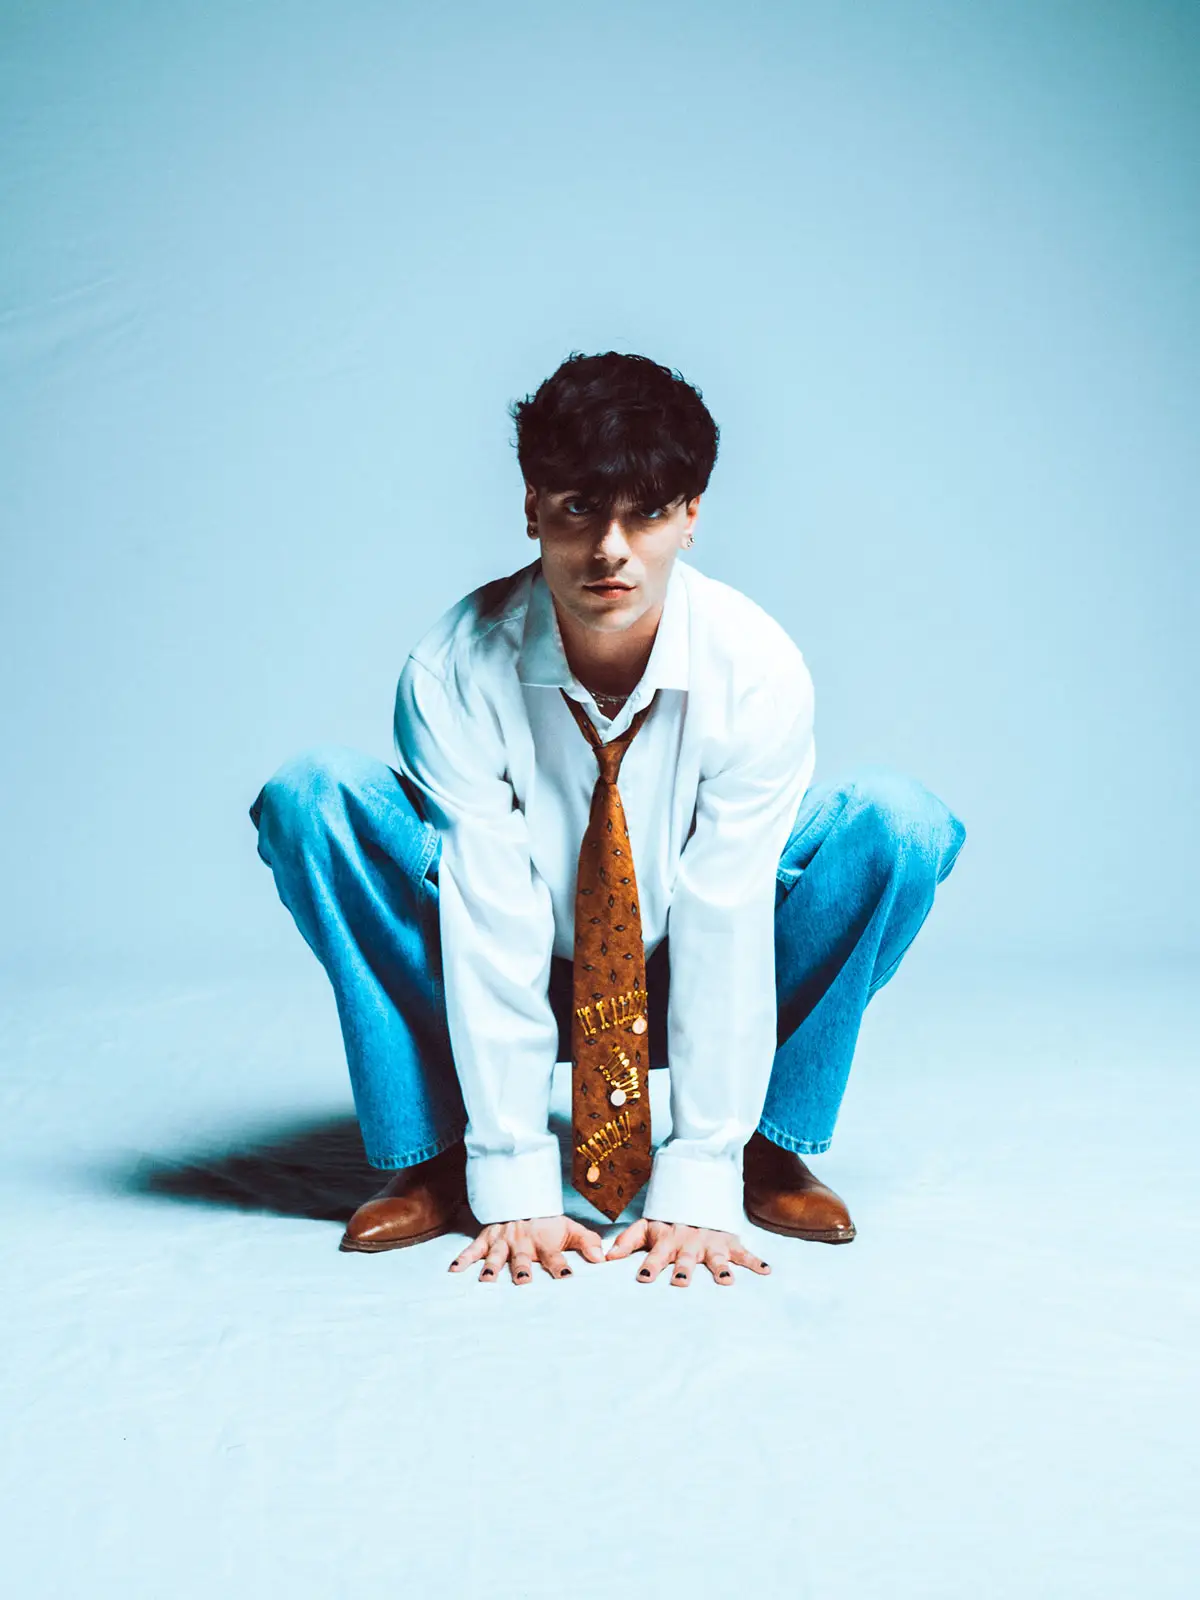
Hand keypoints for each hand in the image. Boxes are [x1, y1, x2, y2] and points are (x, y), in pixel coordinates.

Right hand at [448, 1215, 605, 1283]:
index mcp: (544, 1242)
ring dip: (492, 1268)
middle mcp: (522, 1243)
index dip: (561, 1266)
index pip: (555, 1256)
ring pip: (496, 1256)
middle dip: (522, 1270)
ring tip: (487, 1281)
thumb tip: (602, 1258)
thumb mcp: (569, 1227)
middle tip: (523, 1281)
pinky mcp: (486, 1239)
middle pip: (522, 1258)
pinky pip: (473, 1249)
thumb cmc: (547, 1220)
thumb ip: (586, 1242)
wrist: (522, 1197)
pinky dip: (463, 1259)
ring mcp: (502, 1241)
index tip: (567, 1277)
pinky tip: (454, 1269)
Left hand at [605, 1217, 770, 1286]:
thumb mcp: (647, 1225)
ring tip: (726, 1281)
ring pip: (716, 1257)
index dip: (649, 1265)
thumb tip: (607, 1258)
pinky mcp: (729, 1242)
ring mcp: (711, 1242)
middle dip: (684, 1270)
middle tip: (681, 1282)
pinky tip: (766, 1271)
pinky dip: (755, 1261)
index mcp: (667, 1240)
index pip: (656, 1253)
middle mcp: (689, 1242)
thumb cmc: (669, 1219)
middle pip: (686, 1259)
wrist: (697, 1194)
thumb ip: (627, 1240)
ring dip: (720, 1268)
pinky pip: (744, 1252)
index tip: (644, 1277)